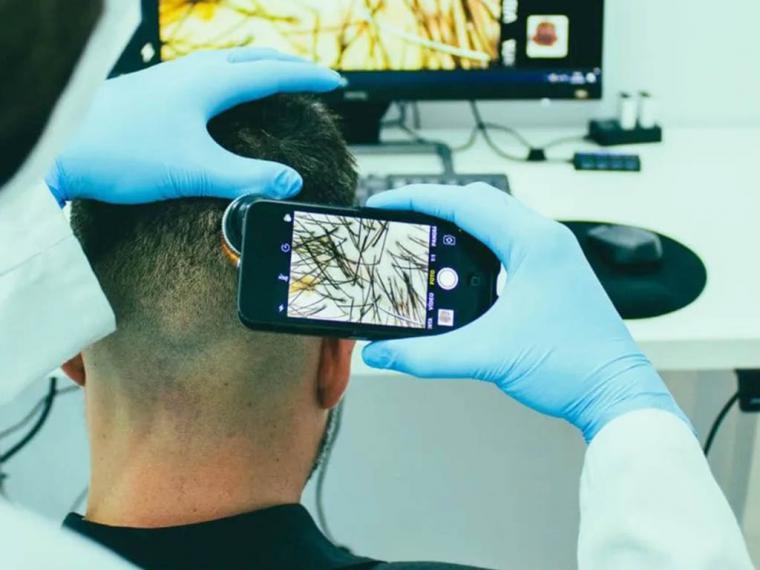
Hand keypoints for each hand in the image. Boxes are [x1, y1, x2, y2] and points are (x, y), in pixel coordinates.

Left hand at [46, 48, 343, 204]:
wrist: (63, 145)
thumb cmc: (124, 154)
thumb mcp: (193, 170)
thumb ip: (246, 177)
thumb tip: (293, 181)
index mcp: (209, 83)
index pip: (273, 74)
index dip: (307, 79)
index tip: (335, 84)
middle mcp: (193, 72)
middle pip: (254, 57)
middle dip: (290, 65)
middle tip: (316, 77)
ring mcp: (172, 77)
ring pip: (229, 61)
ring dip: (260, 66)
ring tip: (277, 79)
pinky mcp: (156, 89)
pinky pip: (208, 72)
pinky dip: (233, 77)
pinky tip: (222, 96)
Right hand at [362, 184, 689, 441]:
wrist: (614, 392)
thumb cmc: (571, 365)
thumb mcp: (486, 356)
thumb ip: (425, 355)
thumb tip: (381, 354)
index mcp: (534, 242)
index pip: (463, 202)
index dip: (416, 198)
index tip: (384, 203)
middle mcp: (546, 239)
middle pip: (478, 202)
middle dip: (433, 205)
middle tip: (398, 219)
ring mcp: (552, 255)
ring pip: (494, 220)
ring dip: (456, 224)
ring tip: (421, 237)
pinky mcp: (552, 273)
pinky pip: (506, 243)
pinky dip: (474, 246)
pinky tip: (456, 270)